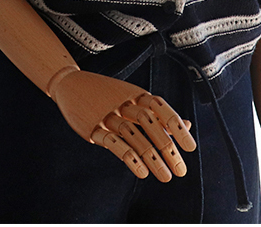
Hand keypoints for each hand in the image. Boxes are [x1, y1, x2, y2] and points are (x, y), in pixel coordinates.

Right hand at [49, 68, 195, 181]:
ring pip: (133, 135)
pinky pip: (113, 142)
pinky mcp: (92, 127)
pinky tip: (141, 171)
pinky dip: (129, 157)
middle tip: (180, 170)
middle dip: (167, 148)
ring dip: (152, 158)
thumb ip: (158, 114)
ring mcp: (107, 114)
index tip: (190, 148)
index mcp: (136, 94)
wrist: (70, 84)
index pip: (161, 109)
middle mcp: (123, 103)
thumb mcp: (133, 100)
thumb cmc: (107, 94)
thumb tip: (186, 125)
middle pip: (149, 123)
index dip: (177, 127)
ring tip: (165, 176)